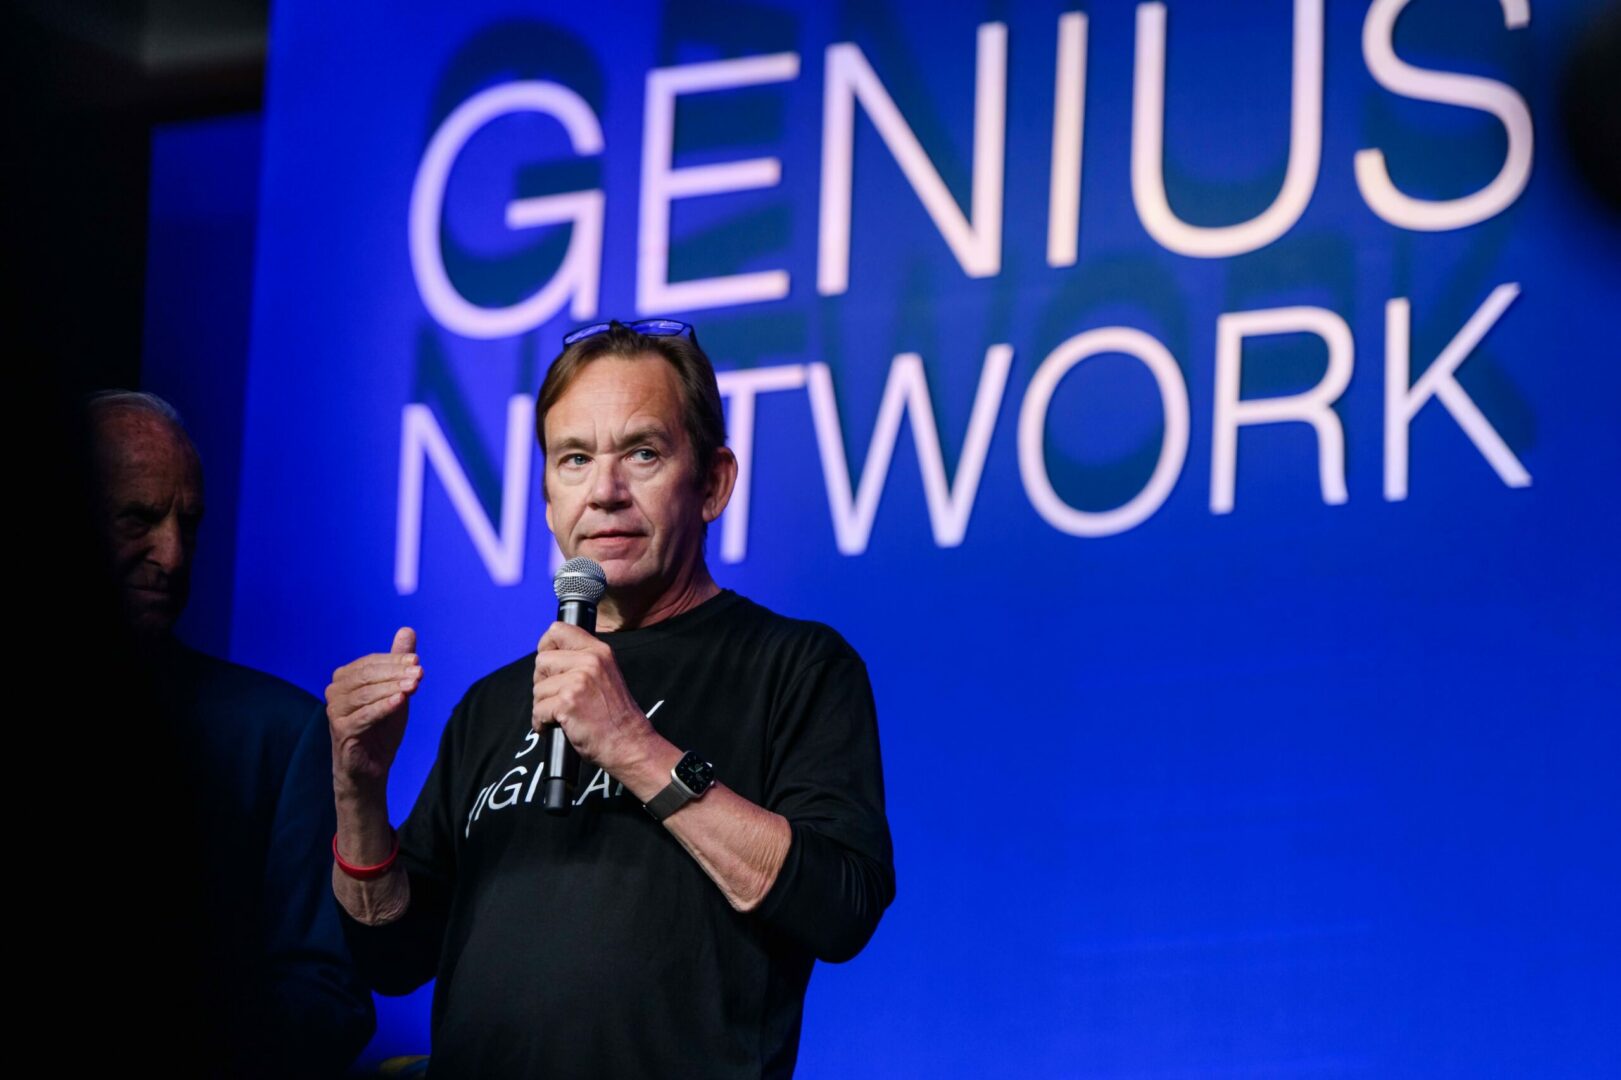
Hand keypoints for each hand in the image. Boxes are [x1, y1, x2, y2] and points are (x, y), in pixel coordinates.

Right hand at [327, 626, 422, 795]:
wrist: (372, 768)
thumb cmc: (382, 728)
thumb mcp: (395, 691)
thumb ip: (398, 662)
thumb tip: (407, 630)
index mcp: (345, 678)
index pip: (370, 663)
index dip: (394, 660)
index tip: (418, 660)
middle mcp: (335, 692)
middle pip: (367, 676)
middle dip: (395, 672)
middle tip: (419, 672)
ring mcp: (335, 712)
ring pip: (366, 694)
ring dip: (392, 688)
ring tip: (414, 685)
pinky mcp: (341, 731)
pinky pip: (364, 716)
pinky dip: (383, 707)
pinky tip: (400, 701)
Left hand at [532, 621, 661, 777]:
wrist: (629, 743)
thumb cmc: (615, 716)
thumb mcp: (605, 675)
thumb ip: (583, 662)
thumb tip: (548, 657)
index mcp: (599, 651)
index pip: (558, 630)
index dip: (546, 646)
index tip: (548, 664)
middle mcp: (589, 662)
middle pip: (542, 660)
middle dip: (542, 682)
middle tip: (556, 698)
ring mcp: (578, 682)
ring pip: (538, 688)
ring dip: (542, 706)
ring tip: (561, 715)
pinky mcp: (568, 703)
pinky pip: (538, 710)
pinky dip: (541, 723)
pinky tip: (556, 726)